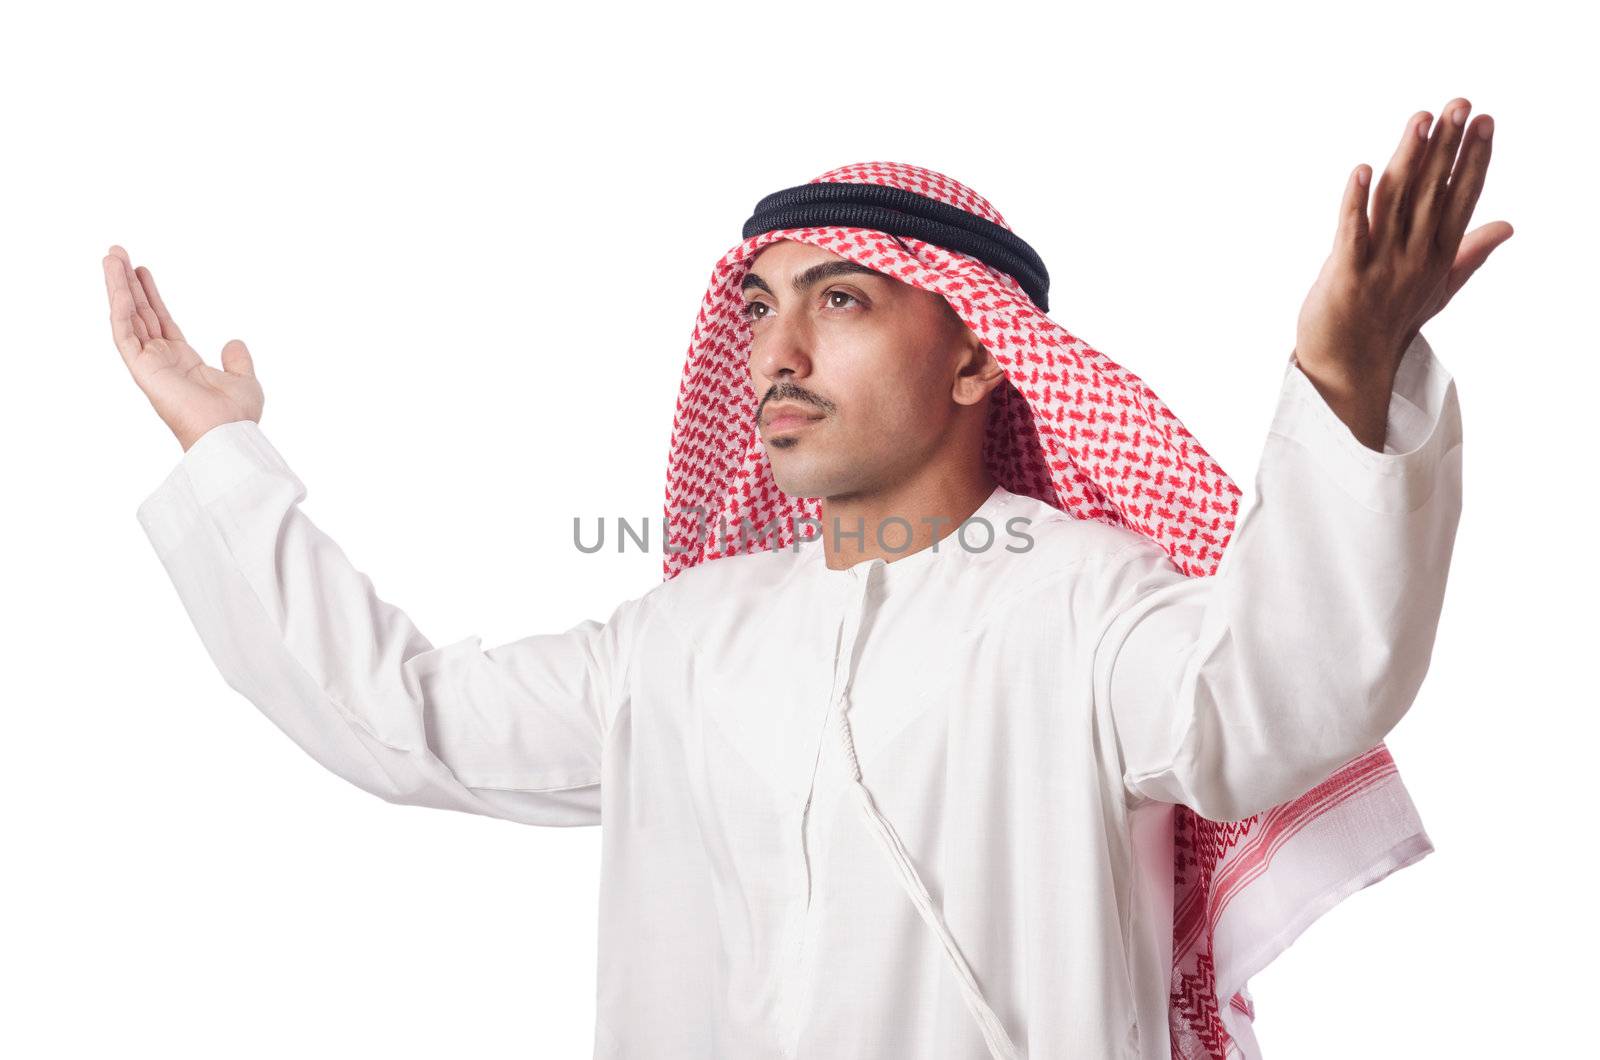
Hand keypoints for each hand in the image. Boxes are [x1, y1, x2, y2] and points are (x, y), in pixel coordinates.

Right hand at [104, 245, 263, 451]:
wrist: (228, 434)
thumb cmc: (237, 416)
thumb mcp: (244, 380)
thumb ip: (238, 360)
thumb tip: (234, 343)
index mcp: (182, 361)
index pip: (160, 320)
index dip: (151, 295)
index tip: (142, 270)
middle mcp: (161, 359)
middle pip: (140, 313)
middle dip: (128, 283)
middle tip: (117, 253)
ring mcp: (149, 363)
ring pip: (127, 317)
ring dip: (118, 286)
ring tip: (111, 256)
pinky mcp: (141, 368)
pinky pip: (124, 332)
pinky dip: (119, 307)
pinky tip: (116, 284)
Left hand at [1293, 96, 1511, 449]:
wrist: (1350, 369)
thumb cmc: (1391, 324)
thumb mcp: (1439, 287)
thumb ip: (1471, 252)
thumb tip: (1507, 224)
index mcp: (1437, 255)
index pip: (1461, 198)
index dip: (1473, 158)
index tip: (1485, 119)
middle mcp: (1413, 256)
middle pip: (1433, 192)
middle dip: (1447, 147)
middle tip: (1460, 103)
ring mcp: (1380, 265)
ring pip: (1396, 203)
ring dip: (1408, 160)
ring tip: (1420, 119)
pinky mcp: (1345, 276)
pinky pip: (1351, 233)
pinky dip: (1355, 202)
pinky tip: (1360, 170)